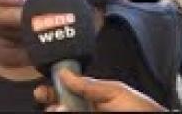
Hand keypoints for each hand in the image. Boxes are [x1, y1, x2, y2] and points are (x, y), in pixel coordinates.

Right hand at [32, 67, 164, 111]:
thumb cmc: (139, 109)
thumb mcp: (114, 91)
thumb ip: (89, 84)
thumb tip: (64, 72)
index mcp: (93, 98)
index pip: (66, 92)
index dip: (52, 90)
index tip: (42, 90)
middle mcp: (87, 109)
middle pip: (60, 107)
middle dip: (50, 102)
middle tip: (46, 99)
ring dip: (56, 110)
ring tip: (59, 109)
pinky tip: (62, 112)